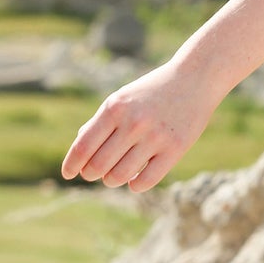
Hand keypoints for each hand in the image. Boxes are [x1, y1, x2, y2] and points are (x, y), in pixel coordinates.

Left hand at [61, 57, 219, 192]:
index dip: (71, 165)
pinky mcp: (175, 149)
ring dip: (112, 180)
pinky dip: (134, 185)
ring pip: (119, 176)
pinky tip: (135, 177)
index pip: (83, 147)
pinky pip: (145, 182)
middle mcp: (133, 123)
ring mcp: (155, 137)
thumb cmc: (153, 90)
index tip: (68, 174)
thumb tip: (79, 155)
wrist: (195, 78)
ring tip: (115, 174)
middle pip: (98, 166)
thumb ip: (100, 123)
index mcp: (115, 108)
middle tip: (95, 173)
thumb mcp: (123, 99)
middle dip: (91, 174)